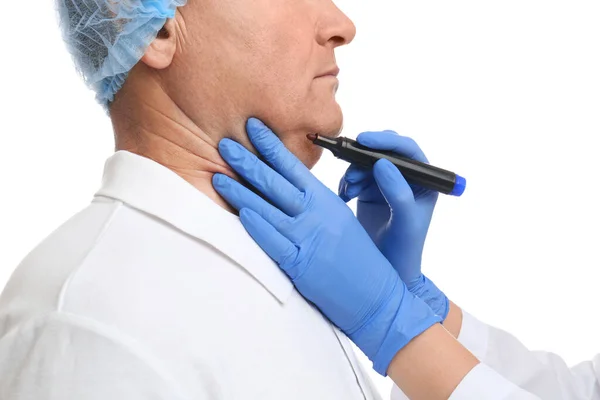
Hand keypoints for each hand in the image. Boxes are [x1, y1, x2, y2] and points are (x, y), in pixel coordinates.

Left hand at [212, 118, 440, 374]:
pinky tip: (240, 213)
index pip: (293, 166)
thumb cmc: (359, 258)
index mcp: (326, 201)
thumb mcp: (340, 220)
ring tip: (217, 176)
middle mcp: (315, 215)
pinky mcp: (301, 266)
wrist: (376, 297)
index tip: (253, 127)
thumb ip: (315, 202)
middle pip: (274, 182)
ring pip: (267, 209)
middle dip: (247, 161)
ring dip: (240, 191)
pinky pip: (274, 242)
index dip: (270, 145)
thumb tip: (290, 186)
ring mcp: (307, 239)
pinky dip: (257, 226)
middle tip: (224, 143)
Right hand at [338, 131, 448, 318]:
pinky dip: (347, 182)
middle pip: (384, 152)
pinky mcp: (369, 193)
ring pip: (366, 163)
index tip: (364, 140)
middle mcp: (406, 179)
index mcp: (424, 181)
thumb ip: (398, 192)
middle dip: (365, 157)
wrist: (387, 271)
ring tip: (350, 191)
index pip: (407, 150)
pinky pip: (355, 176)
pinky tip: (345, 197)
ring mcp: (386, 185)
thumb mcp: (405, 222)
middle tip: (351, 169)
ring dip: (354, 172)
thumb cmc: (404, 250)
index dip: (386, 140)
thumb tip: (383, 163)